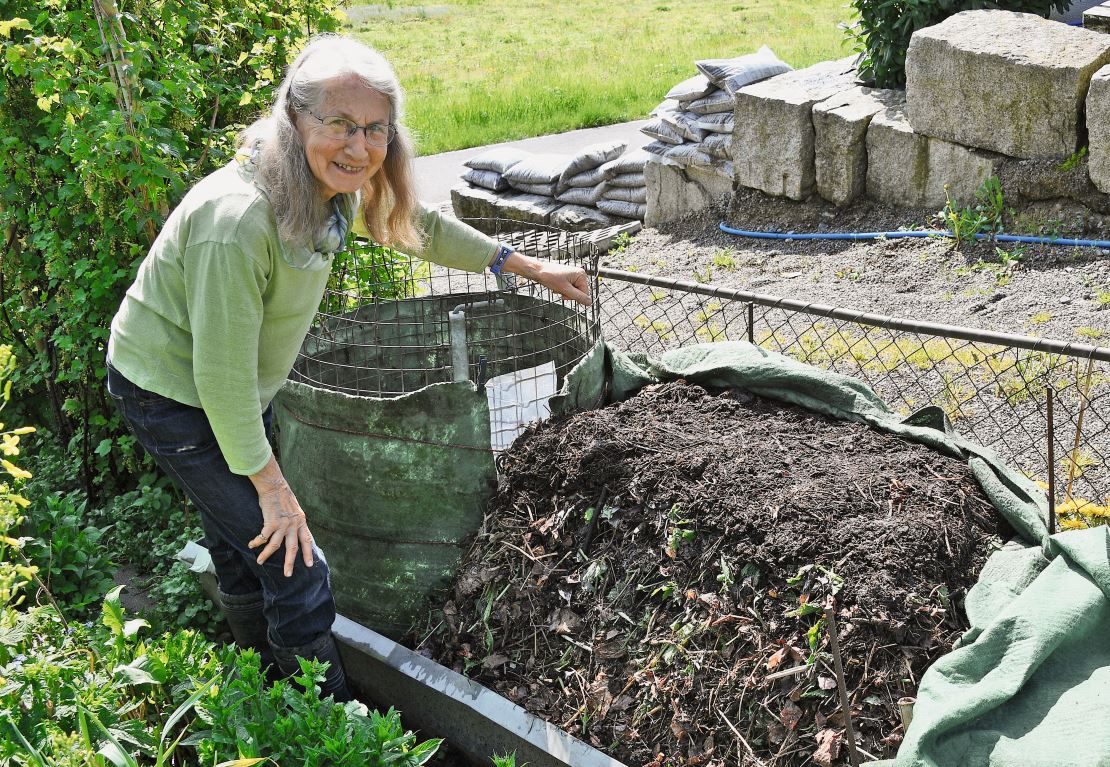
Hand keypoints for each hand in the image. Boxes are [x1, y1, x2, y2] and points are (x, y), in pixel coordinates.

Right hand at [248, 456, 313, 576]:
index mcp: (301, 522)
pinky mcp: (271, 522)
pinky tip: (251, 545)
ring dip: (267, 555)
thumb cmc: (283, 497)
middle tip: (287, 574)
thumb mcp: (295, 509)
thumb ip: (295, 521)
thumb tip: (294, 530)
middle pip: (293, 548)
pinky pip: (263, 537)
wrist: (275, 485)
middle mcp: (294, 525)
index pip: (307, 540)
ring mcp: (283, 524)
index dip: (308, 553)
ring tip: (260, 562)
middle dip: (290, 562)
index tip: (308, 565)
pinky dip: (257, 542)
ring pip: (276, 545)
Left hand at [500, 251, 590, 304]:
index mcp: (581, 275)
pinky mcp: (568, 277)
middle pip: (579, 292)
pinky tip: (556, 286)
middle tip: (560, 290)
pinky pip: (568, 289)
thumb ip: (578, 297)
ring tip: (557, 287)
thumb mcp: (565, 289)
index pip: (584, 293)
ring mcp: (574, 275)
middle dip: (568, 294)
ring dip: (564, 292)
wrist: (538, 271)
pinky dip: (562, 290)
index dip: (574, 297)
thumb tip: (590, 303)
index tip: (564, 294)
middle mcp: (579, 274)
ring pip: (573, 292)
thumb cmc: (549, 277)